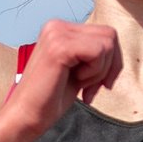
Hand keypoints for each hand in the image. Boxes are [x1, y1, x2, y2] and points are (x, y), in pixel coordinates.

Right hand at [0, 19, 120, 141]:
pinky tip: (76, 82)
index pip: (105, 33)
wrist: (25, 116)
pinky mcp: (59, 47)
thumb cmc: (51, 98)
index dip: (111, 61)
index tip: (97, 84)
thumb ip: (93, 54)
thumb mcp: (79, 68)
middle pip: (109, 35)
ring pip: (107, 44)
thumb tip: (116, 49)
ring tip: (80, 84)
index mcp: (59, 28)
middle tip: (91, 88)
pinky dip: (94, 73)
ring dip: (99, 71)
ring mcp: (56, 33)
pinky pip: (98, 52)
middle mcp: (56, 25)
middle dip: (109, 66)